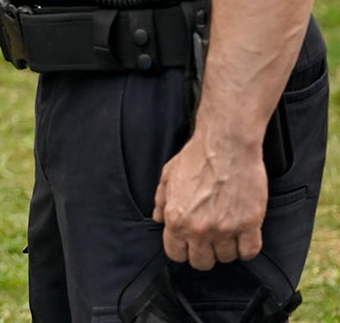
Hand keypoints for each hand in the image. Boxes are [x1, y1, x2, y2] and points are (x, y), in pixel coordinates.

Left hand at [153, 132, 268, 269]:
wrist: (226, 144)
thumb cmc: (196, 157)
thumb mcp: (168, 176)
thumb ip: (161, 201)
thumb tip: (158, 219)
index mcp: (176, 219)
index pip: (176, 255)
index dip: (183, 250)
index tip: (190, 243)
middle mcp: (198, 229)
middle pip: (202, 262)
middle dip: (204, 252)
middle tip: (210, 238)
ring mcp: (225, 229)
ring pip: (226, 258)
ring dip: (227, 248)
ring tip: (227, 232)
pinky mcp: (249, 225)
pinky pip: (249, 252)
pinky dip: (247, 247)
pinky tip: (244, 235)